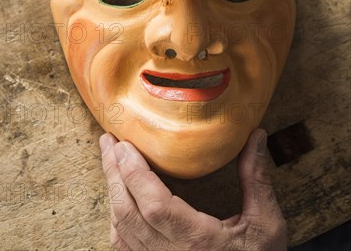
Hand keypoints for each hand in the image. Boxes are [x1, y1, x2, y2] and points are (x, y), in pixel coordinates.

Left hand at [99, 129, 286, 250]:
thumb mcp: (265, 221)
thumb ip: (256, 177)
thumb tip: (257, 135)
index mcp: (198, 241)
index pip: (155, 205)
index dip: (135, 174)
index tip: (125, 145)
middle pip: (128, 213)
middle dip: (114, 173)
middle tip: (109, 142)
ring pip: (122, 230)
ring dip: (112, 192)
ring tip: (110, 161)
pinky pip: (125, 248)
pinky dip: (117, 220)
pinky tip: (118, 199)